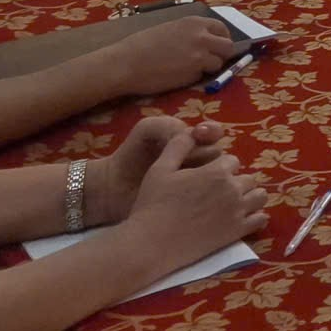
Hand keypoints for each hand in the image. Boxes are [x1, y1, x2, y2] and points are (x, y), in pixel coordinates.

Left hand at [89, 116, 226, 225]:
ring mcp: (194, 185)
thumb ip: (168, 125)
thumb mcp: (146, 131)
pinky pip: (206, 197)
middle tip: (185, 160)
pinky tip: (184, 192)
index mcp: (191, 142)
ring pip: (215, 175)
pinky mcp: (188, 205)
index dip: (211, 132)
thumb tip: (191, 134)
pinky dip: (202, 194)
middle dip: (204, 153)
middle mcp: (198, 162)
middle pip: (218, 154)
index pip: (215, 134)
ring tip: (181, 179)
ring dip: (203, 174)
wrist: (111, 187)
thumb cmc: (131, 156)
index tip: (198, 134)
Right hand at [101, 16, 241, 97]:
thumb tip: (204, 40)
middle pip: (228, 46)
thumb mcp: (169, 29)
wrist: (125, 63)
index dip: (221, 38)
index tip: (216, 46)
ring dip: (209, 68)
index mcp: (194, 22)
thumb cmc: (140, 46)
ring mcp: (200, 54)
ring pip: (218, 63)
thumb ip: (189, 33)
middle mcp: (202, 35)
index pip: (221, 28)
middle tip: (210, 61)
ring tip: (190, 70)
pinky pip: (203, 75)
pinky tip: (179, 76)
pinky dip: (196, 77)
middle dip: (222, 55)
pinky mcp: (194, 71)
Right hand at [120, 125, 267, 269]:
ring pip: (259, 196)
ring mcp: (237, 212)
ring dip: (249, 197)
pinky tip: (242, 218)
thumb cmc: (152, 205)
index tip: (207, 178)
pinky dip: (255, 216)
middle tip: (217, 194)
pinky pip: (260, 219)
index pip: (232, 161)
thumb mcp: (160, 168)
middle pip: (248, 178)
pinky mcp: (237, 232)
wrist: (150, 244)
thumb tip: (192, 131)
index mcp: (216, 171)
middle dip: (235, 182)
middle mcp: (232, 189)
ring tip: (232, 204)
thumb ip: (178, 145)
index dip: (220, 168)